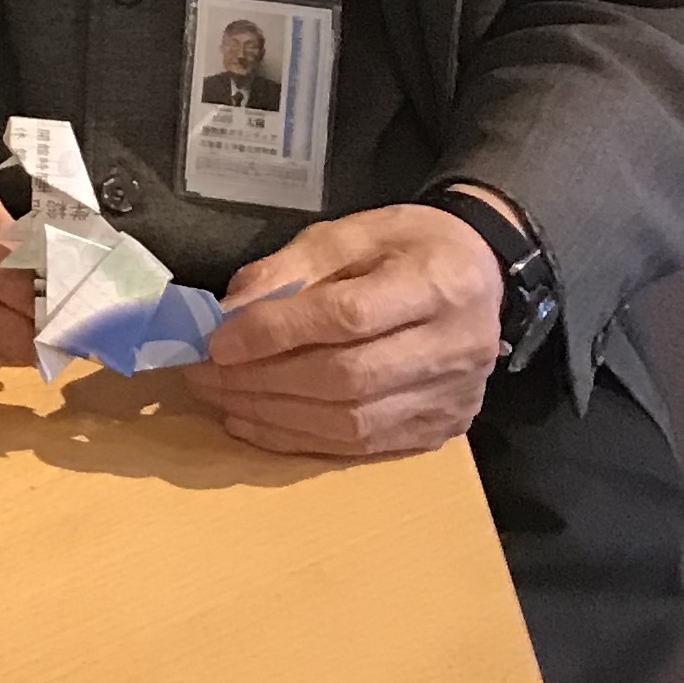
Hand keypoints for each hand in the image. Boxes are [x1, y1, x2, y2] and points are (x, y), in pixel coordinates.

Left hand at [187, 202, 504, 457]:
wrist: (480, 275)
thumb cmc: (407, 247)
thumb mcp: (347, 234)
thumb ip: (287, 270)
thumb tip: (226, 315)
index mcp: (436, 285)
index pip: (346, 317)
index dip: (275, 333)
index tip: (216, 341)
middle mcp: (455, 348)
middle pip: (347, 378)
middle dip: (262, 380)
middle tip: (202, 374)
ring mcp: (452, 397)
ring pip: (351, 423)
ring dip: (272, 415)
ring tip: (218, 398)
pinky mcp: (440, 429)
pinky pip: (360, 448)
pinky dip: (298, 439)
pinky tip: (253, 423)